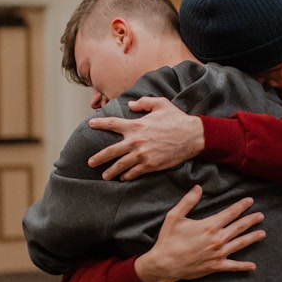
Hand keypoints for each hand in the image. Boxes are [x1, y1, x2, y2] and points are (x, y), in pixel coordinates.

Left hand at [87, 97, 203, 180]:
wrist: (192, 136)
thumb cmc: (177, 119)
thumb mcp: (160, 103)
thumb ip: (143, 102)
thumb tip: (131, 105)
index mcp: (136, 125)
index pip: (112, 124)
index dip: (100, 123)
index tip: (90, 124)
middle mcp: (135, 141)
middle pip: (111, 151)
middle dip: (99, 158)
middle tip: (90, 162)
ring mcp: (142, 155)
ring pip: (120, 165)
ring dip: (111, 171)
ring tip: (104, 176)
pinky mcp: (150, 165)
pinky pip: (134, 173)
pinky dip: (127, 176)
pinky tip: (123, 178)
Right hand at [134, 185, 265, 281]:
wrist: (165, 264)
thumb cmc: (169, 239)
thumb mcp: (175, 216)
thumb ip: (188, 201)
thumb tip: (198, 187)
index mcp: (209, 226)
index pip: (230, 213)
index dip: (241, 206)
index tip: (250, 200)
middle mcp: (217, 239)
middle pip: (239, 227)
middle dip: (251, 220)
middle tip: (261, 215)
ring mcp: (218, 254)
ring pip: (240, 244)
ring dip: (252, 238)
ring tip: (263, 233)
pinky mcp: (215, 266)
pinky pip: (233, 266)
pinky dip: (243, 266)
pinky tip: (252, 266)